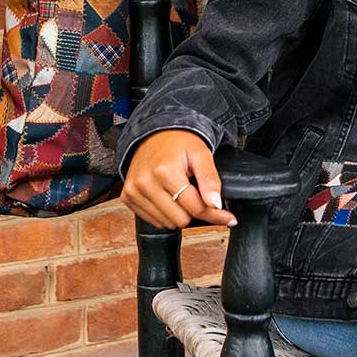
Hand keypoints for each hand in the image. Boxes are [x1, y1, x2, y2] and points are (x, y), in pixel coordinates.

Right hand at [121, 129, 236, 228]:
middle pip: (181, 220)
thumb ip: (210, 179)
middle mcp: (145, 183)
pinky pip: (153, 220)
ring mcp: (134, 192)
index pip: (195, 208)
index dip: (214, 213)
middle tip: (195, 193)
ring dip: (178, 212)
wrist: (154, 132)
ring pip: (167, 223)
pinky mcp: (128, 197)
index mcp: (165, 172)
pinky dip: (164, 213)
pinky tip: (167, 195)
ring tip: (179, 190)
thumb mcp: (201, 154)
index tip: (228, 218)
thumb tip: (215, 204)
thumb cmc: (178, 142)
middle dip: (193, 210)